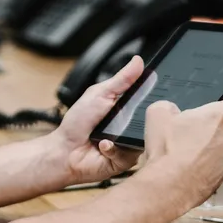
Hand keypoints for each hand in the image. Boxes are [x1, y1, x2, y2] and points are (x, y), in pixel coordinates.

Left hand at [51, 56, 144, 185]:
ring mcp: (130, 144)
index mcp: (127, 109)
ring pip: (143, 139)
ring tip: (109, 133)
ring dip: (124, 134)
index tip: (158, 90)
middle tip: (127, 115)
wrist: (65, 151)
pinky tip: (103, 145)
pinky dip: (114, 148)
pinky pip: (130, 155)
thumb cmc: (78, 123)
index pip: (148, 101)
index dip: (154, 96)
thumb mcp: (100, 94)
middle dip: (141, 118)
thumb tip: (138, 61)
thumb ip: (121, 79)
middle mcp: (132, 127)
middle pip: (150, 121)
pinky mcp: (126, 161)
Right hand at [142, 93, 222, 211]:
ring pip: (217, 151)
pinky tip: (184, 171)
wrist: (168, 186)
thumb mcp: (157, 114)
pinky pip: (212, 169)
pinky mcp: (220, 180)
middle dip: (208, 131)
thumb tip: (171, 112)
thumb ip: (169, 107)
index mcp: (216, 117)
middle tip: (186, 136)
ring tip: (181, 157)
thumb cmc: (167, 149)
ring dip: (204, 152)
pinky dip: (201, 169)